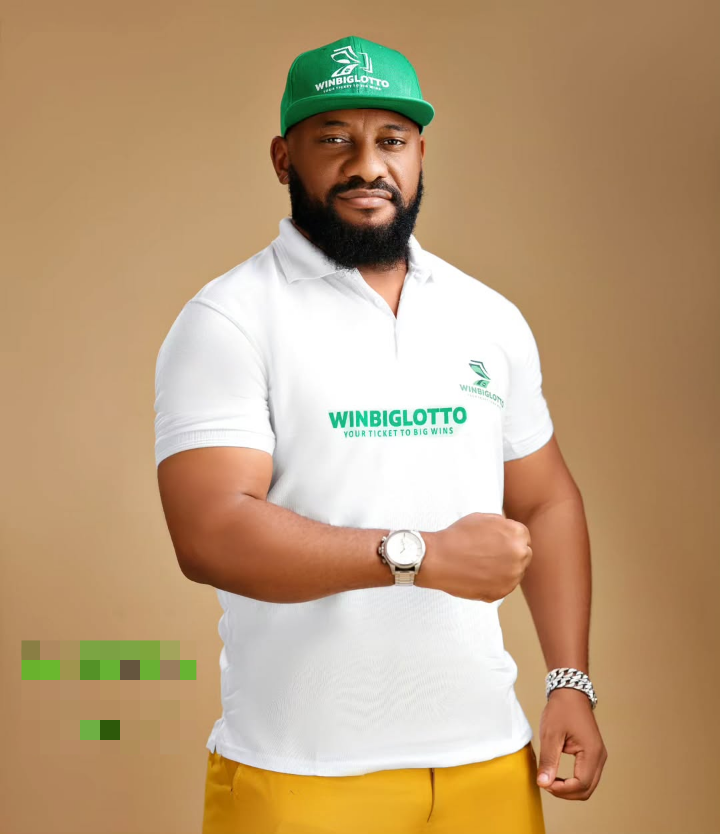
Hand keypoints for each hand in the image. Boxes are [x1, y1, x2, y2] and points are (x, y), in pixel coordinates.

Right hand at [417, 513, 531, 601]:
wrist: (438, 558)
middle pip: (523, 555)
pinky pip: (504, 587)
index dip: (509, 539)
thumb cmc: (457, 536)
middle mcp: (519, 555)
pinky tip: (478, 575)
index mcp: (516, 534)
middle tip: (489, 556)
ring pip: (515, 573)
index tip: (497, 544)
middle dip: (510, 555)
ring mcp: (512, 576)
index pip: (524, 537)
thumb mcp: (482, 518)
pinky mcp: (501, 592)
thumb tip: (510, 529)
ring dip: (504, 570)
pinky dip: (494, 583)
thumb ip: (502, 523)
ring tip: (481, 566)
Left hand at [535, 687, 607, 799]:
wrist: (570, 692)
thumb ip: (548, 760)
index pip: (581, 784)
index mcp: (592, 752)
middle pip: (587, 789)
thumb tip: (544, 784)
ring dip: (570, 788)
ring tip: (550, 780)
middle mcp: (600, 757)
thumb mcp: (551, 734)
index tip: (545, 783)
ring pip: (588, 785)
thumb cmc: (561, 709)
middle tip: (546, 784)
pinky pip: (586, 776)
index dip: (563, 789)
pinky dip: (573, 781)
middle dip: (566, 792)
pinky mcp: (593, 754)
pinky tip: (558, 775)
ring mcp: (598, 756)